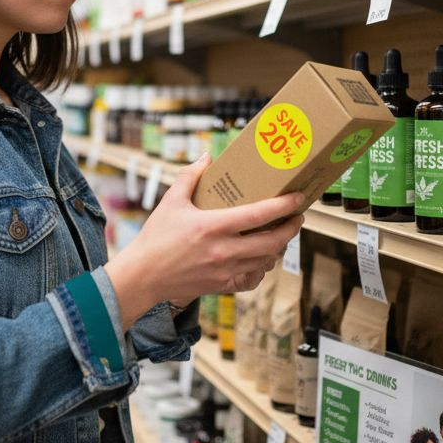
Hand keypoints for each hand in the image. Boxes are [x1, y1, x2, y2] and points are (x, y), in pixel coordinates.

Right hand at [106, 154, 304, 325]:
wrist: (143, 275)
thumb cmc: (156, 237)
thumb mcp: (171, 201)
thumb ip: (190, 176)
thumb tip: (207, 157)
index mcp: (213, 226)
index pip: (259, 215)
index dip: (284, 205)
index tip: (298, 197)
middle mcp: (223, 250)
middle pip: (273, 241)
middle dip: (291, 228)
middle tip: (297, 216)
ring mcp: (225, 270)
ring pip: (266, 260)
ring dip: (279, 247)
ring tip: (281, 233)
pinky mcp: (222, 285)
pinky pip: (253, 278)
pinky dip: (263, 268)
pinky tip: (261, 259)